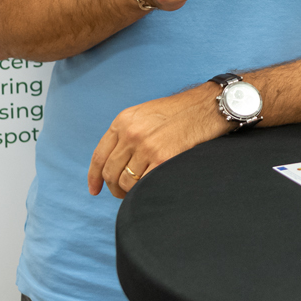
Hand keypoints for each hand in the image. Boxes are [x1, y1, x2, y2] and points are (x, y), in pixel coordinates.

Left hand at [89, 84, 230, 197]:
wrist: (206, 107)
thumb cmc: (179, 111)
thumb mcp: (144, 114)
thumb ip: (127, 133)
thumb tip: (116, 161)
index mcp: (123, 121)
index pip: (99, 155)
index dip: (94, 176)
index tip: (95, 189)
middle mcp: (131, 133)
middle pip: (110, 172)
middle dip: (113, 187)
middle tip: (122, 193)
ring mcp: (146, 146)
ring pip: (125, 182)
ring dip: (129, 192)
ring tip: (137, 192)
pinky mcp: (163, 158)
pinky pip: (144, 184)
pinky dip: (144, 191)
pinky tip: (149, 189)